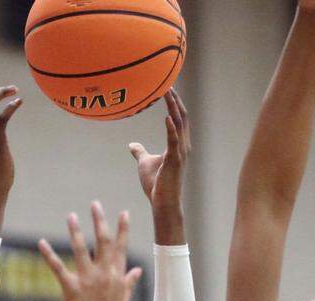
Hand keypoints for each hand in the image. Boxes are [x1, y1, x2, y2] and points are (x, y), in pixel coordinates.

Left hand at [39, 203, 141, 300]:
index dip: (122, 229)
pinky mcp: (72, 288)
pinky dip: (49, 254)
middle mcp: (104, 274)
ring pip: (81, 249)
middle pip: (103, 241)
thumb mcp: (124, 300)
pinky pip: (59, 267)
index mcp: (117, 275)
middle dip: (99, 221)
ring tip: (71, 216)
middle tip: (95, 204)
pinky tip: (41, 242)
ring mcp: (88, 280)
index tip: (123, 212)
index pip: (121, 247)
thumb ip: (130, 282)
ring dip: (76, 231)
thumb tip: (138, 270)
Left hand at [129, 90, 190, 218]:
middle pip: (181, 117)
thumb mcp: (144, 163)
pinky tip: (167, 116)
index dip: (174, 103)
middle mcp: (182, 146)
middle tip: (168, 83)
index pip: (178, 118)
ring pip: (179, 125)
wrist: (162, 203)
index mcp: (177, 145)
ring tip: (167, 93)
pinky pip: (174, 141)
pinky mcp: (175, 161)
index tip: (167, 87)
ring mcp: (180, 153)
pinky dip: (171, 128)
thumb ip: (140, 152)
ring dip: (173, 108)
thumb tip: (131, 144)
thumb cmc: (156, 185)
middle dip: (175, 100)